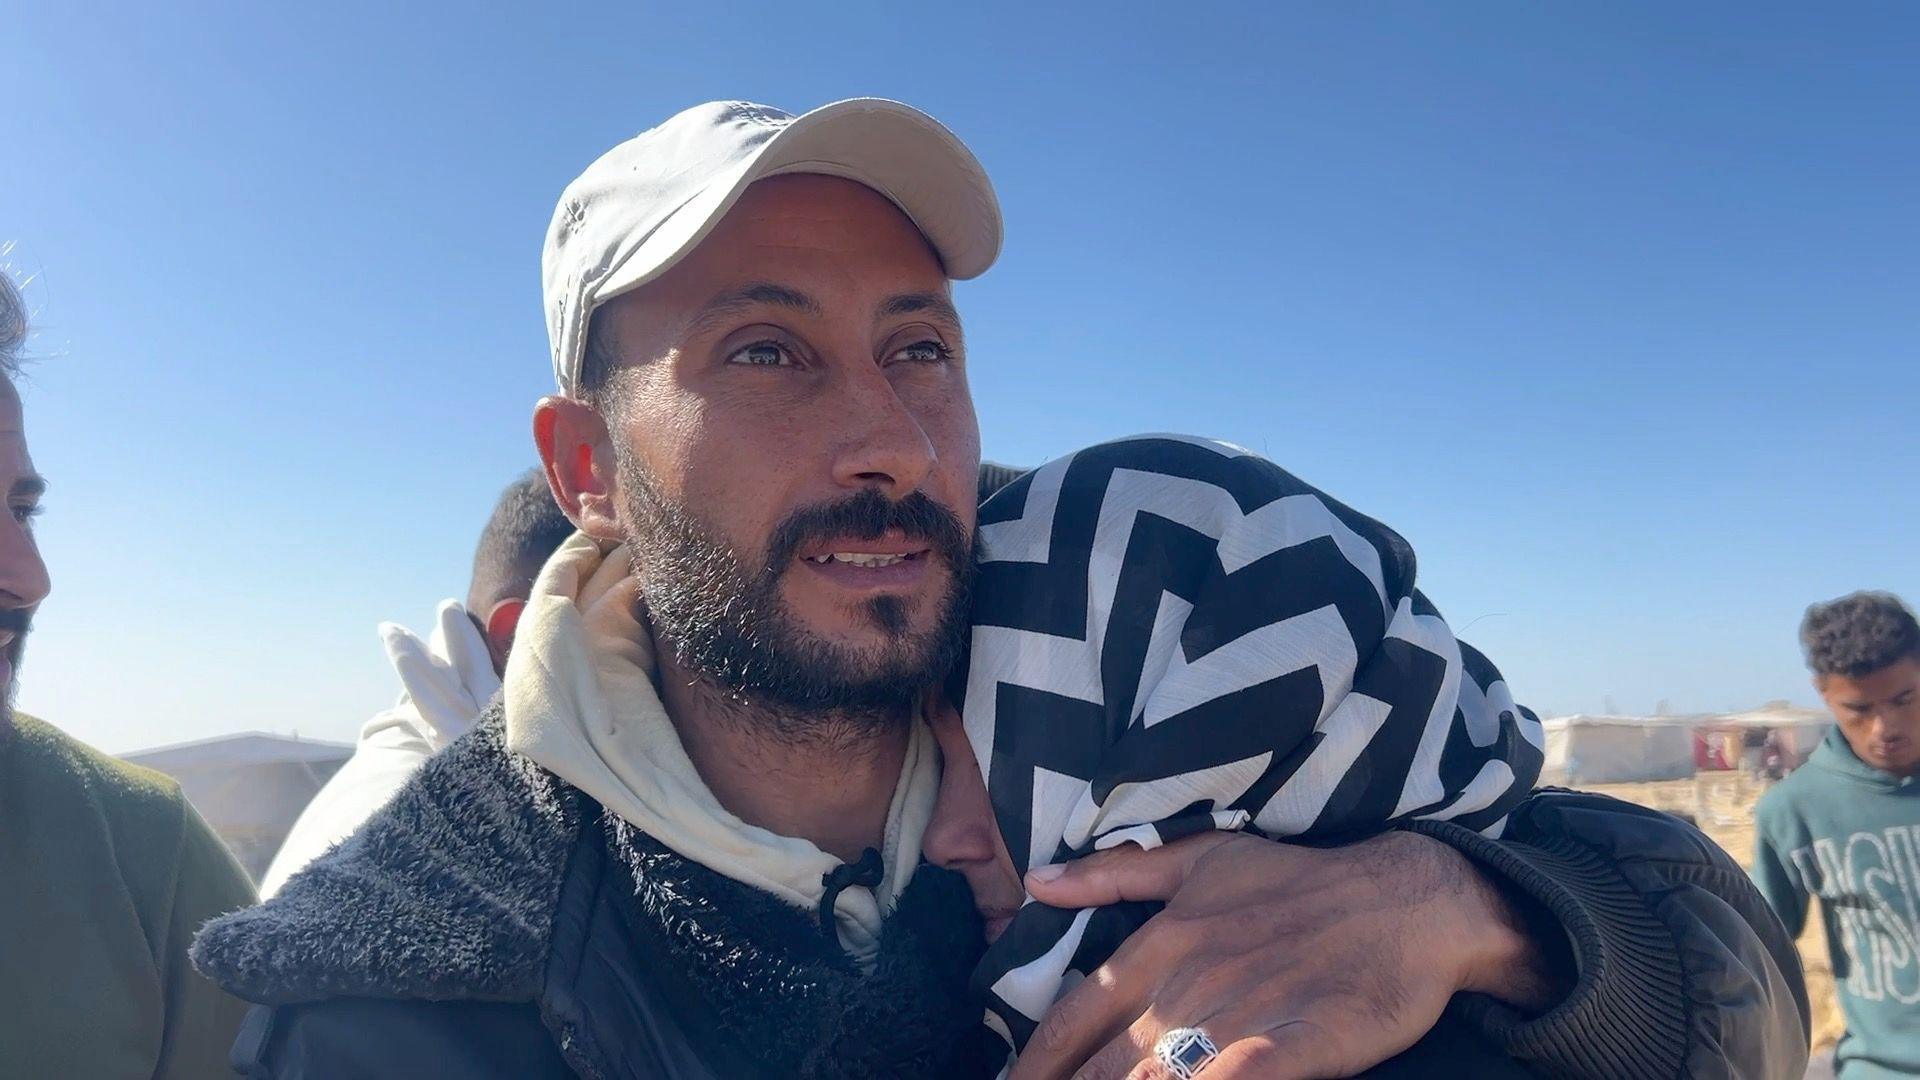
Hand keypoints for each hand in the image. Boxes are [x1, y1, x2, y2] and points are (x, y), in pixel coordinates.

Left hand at [1007, 830, 1562, 1079]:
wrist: (1406, 900)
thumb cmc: (1301, 883)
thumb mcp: (1203, 859)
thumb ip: (1117, 874)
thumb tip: (1039, 881)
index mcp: (1158, 944)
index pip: (1071, 1020)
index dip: (1033, 1065)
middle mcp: (1183, 986)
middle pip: (1100, 1067)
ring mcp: (1233, 1018)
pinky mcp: (1288, 1049)